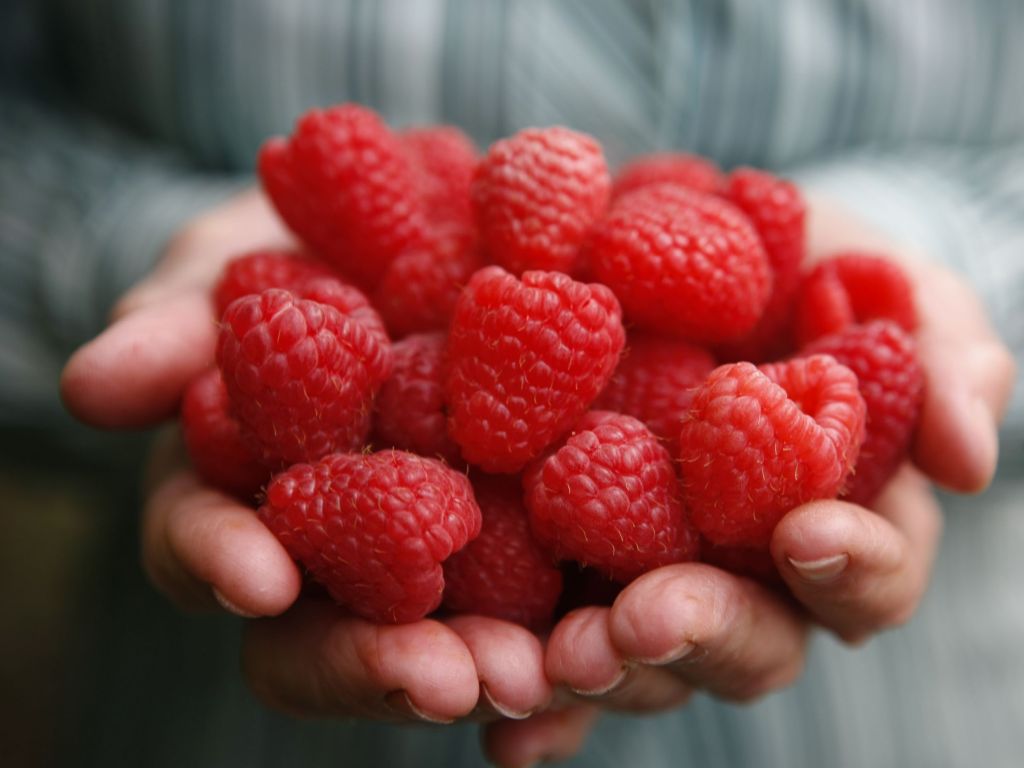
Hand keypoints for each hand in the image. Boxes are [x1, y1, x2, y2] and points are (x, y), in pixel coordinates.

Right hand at [59, 190, 580, 766]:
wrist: (419, 227)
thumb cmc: (304, 251)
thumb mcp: (232, 264)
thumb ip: (177, 323)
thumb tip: (93, 385)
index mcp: (243, 489)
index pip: (211, 546)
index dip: (220, 561)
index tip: (260, 576)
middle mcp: (330, 545)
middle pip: (330, 632)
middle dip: (374, 663)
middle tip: (441, 679)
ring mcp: (427, 549)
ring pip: (440, 636)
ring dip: (481, 667)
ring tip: (539, 674)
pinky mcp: (519, 531)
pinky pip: (540, 596)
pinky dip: (564, 630)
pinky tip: (607, 647)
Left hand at [533, 196, 1015, 741]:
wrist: (702, 246)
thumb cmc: (813, 273)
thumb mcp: (886, 285)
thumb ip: (938, 349)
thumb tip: (970, 459)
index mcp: (840, 518)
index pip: (869, 575)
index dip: (853, 568)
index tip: (809, 537)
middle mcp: (751, 572)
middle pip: (749, 642)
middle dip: (703, 635)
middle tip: (644, 620)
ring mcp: (659, 577)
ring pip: (648, 660)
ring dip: (607, 672)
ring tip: (559, 657)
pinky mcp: (576, 569)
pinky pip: (554, 648)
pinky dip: (536, 696)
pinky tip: (504, 719)